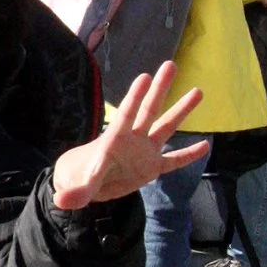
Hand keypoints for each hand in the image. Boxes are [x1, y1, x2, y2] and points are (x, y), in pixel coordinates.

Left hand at [51, 62, 209, 211]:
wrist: (87, 183)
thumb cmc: (82, 176)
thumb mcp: (81, 185)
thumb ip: (77, 192)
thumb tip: (61, 201)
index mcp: (115, 139)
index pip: (127, 114)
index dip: (135, 97)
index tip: (145, 76)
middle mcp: (133, 140)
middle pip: (149, 110)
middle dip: (160, 89)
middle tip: (171, 64)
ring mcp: (145, 152)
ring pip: (166, 127)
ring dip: (181, 110)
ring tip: (198, 90)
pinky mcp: (152, 168)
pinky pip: (173, 161)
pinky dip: (188, 155)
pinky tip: (205, 146)